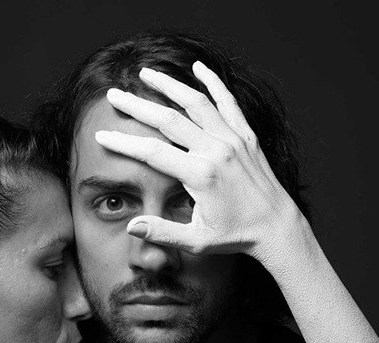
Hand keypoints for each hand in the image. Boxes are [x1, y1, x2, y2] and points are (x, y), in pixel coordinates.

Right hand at [94, 62, 304, 263]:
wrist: (277, 227)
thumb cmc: (235, 236)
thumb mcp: (196, 241)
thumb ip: (162, 232)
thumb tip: (132, 227)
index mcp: (200, 175)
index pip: (152, 152)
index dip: (123, 143)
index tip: (101, 135)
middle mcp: (216, 151)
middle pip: (168, 119)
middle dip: (137, 105)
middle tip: (113, 95)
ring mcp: (233, 140)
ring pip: (196, 102)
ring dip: (169, 85)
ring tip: (146, 72)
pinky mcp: (246, 136)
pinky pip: (227, 102)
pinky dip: (213, 82)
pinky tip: (198, 67)